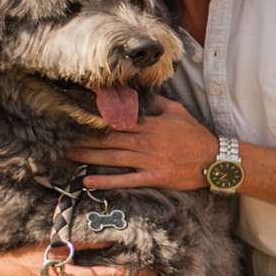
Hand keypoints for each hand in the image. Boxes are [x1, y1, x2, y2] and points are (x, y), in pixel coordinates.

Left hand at [68, 95, 218, 190]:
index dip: (96, 121)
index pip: (118, 121)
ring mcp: (149, 161)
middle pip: (109, 140)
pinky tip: (89, 181)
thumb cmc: (197, 136)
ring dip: (88, 157)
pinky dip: (107, 181)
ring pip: (113, 158)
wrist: (215, 159)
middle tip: (60, 140)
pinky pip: (126, 180)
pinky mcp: (154, 177)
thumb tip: (145, 94)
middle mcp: (146, 142)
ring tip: (67, 156)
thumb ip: (160, 103)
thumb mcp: (180, 112)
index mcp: (150, 125)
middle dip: (84, 140)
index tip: (76, 119)